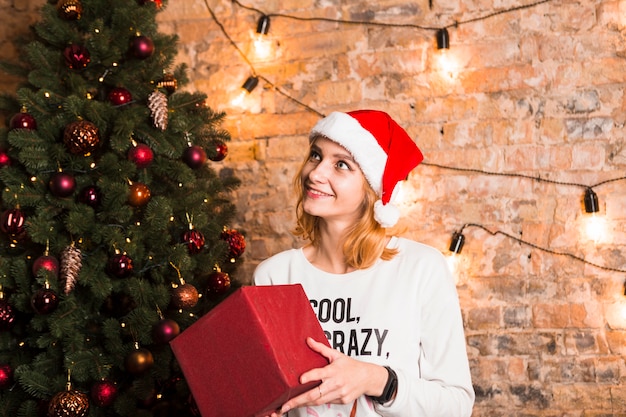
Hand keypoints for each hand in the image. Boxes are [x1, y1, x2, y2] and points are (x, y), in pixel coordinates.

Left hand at [268, 337, 388, 415]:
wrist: (368, 378)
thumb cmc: (351, 365)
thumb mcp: (336, 354)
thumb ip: (321, 348)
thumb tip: (308, 340)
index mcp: (334, 370)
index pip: (320, 374)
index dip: (310, 377)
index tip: (300, 379)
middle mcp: (336, 383)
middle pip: (315, 394)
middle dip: (298, 400)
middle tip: (284, 405)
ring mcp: (339, 394)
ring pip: (319, 401)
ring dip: (303, 404)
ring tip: (289, 406)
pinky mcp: (342, 401)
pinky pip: (326, 402)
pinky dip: (315, 402)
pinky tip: (305, 403)